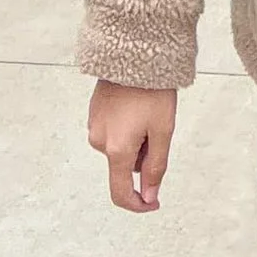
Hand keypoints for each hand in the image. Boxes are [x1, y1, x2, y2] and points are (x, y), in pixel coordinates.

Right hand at [87, 81, 176, 211]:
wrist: (134, 52)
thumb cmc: (151, 90)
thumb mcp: (162, 130)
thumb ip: (155, 167)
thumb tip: (149, 196)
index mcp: (116, 149)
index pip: (121, 193)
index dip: (138, 204)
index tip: (154, 202)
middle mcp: (99, 140)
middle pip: (124, 166)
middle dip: (143, 157)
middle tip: (159, 129)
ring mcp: (94, 125)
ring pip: (119, 148)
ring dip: (135, 141)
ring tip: (148, 113)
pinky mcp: (94, 112)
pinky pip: (112, 132)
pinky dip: (126, 128)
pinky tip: (136, 106)